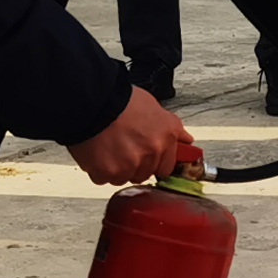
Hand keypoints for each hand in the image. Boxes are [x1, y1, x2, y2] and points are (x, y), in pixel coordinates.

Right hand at [70, 84, 202, 185]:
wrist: (92, 100)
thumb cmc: (119, 99)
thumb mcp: (154, 107)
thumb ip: (171, 127)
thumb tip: (184, 138)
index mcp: (164, 138)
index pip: (167, 167)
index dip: (155, 162)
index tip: (149, 159)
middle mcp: (150, 154)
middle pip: (144, 173)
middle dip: (135, 164)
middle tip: (123, 147)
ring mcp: (128, 165)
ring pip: (123, 177)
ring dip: (116, 168)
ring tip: (108, 147)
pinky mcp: (106, 172)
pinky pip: (102, 178)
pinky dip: (98, 169)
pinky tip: (96, 152)